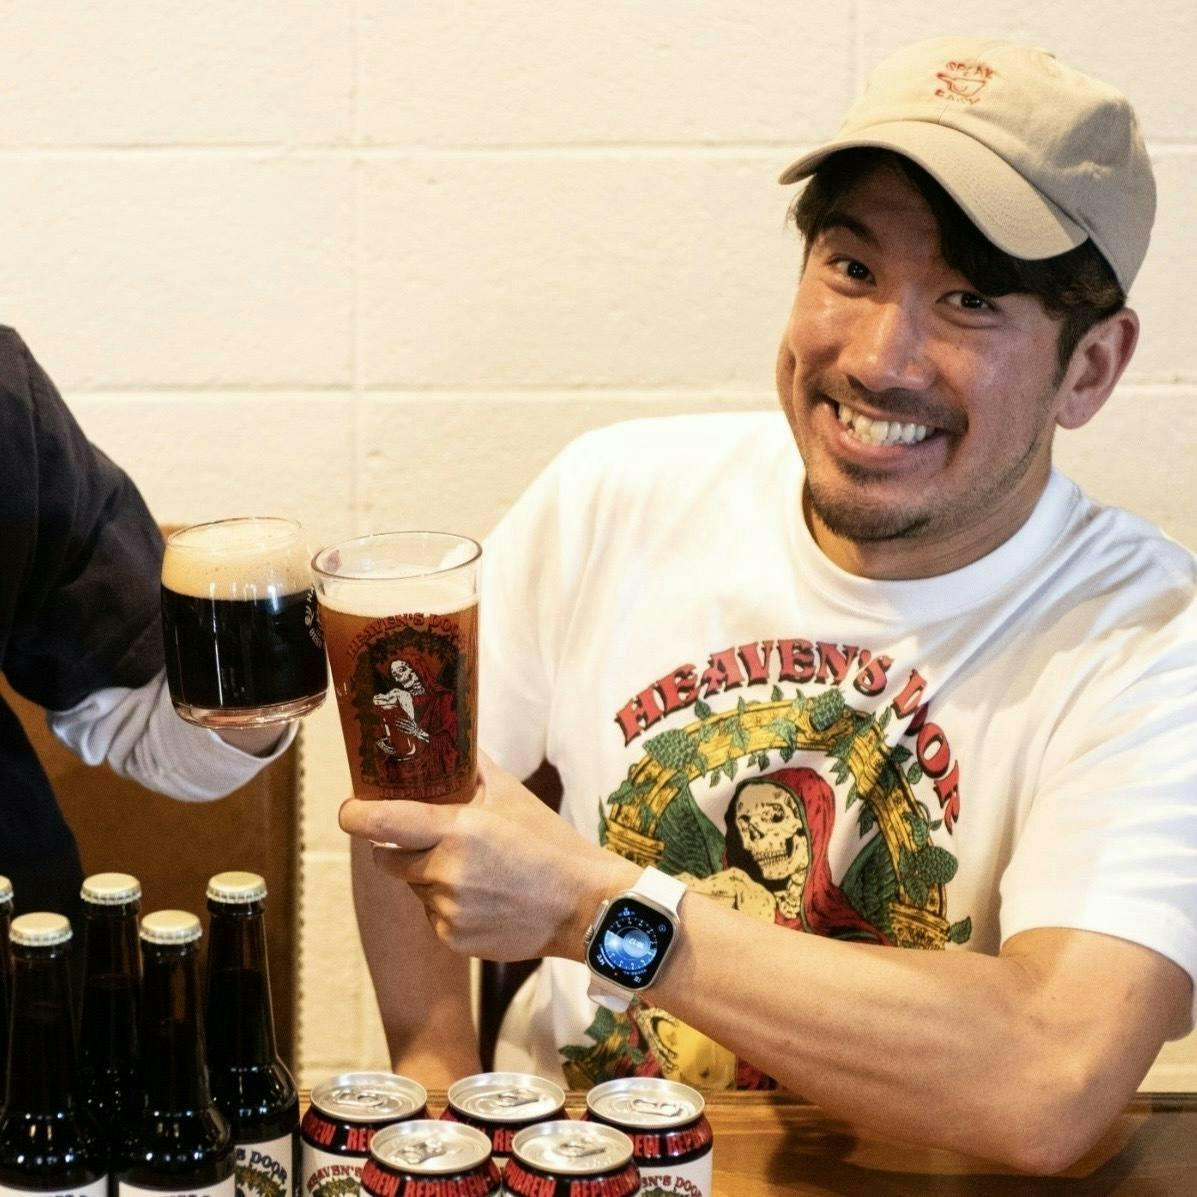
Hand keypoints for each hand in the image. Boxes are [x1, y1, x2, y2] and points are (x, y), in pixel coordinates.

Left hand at [338, 753, 637, 960]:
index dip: (355, 814)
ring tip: (475, 872)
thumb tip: (449, 744)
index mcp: (456, 829)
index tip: (351, 810)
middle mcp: (444, 871)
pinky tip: (484, 898)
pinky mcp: (453, 938)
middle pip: (387, 859)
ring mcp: (446, 909)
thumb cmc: (550, 845)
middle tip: (430, 839)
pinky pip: (433, 915)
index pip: (379, 822)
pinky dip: (447, 906)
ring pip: (414, 888)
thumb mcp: (513, 796)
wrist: (584, 906)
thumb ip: (474, 769)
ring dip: (429, 877)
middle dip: (400, 847)